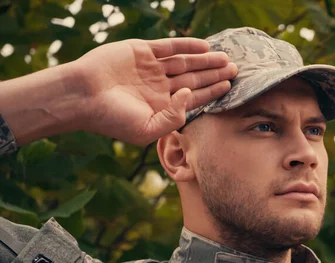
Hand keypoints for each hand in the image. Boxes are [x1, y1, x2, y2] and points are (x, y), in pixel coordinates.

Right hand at [74, 38, 236, 144]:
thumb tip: (190, 95)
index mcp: (161, 105)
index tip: (230, 86)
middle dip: (215, 74)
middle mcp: (159, 86)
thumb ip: (174, 117)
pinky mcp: (142, 50)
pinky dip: (187, 45)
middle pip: (194, 78)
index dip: (212, 92)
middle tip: (236, 69)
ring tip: (225, 59)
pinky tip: (205, 47)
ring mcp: (151, 67)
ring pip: (185, 62)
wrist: (83, 96)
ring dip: (205, 60)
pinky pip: (169, 47)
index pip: (194, 97)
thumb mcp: (148, 130)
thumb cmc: (112, 119)